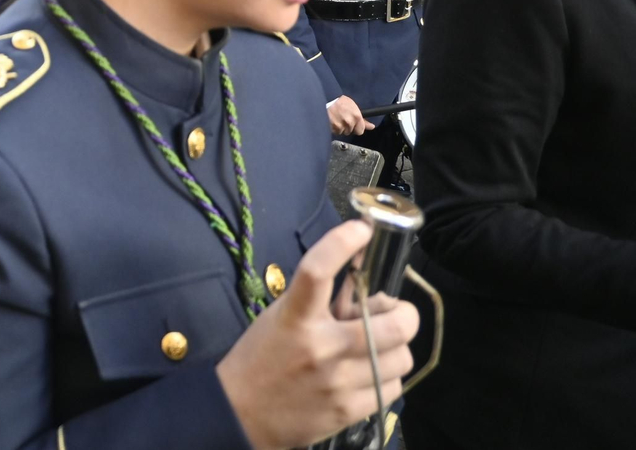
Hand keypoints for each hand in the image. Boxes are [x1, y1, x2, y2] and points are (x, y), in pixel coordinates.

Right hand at [216, 221, 418, 449]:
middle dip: (404, 313)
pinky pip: (393, 387)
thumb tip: (361, 279)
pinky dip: (386, 376)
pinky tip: (368, 373)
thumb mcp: (281, 318)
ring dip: (394, 348)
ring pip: (401, 357)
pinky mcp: (350, 410)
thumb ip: (318, 300)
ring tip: (377, 347)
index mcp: (295, 317)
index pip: (318, 270)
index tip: (361, 229)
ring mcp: (340, 381)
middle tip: (391, 312)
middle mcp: (321, 346)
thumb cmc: (260, 357)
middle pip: (393, 324)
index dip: (342, 243)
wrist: (240, 412)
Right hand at [327, 96, 372, 135]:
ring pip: (341, 132)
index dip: (357, 128)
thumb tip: (372, 127)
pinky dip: (333, 128)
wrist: (325, 99)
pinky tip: (331, 121)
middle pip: (350, 132)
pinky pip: (334, 131)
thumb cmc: (339, 101)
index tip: (354, 125)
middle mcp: (349, 122)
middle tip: (342, 119)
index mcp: (356, 117)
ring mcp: (340, 126)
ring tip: (336, 119)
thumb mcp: (353, 107)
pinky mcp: (331, 128)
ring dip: (339, 128)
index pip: (360, 131)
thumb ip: (363, 119)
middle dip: (347, 127)